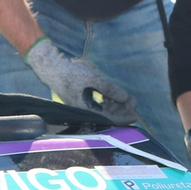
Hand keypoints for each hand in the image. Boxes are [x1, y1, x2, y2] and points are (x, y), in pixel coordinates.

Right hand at [23, 37, 139, 123]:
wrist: (55, 70)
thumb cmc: (72, 74)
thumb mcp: (93, 78)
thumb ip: (109, 88)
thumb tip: (124, 97)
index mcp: (87, 111)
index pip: (108, 119)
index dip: (123, 118)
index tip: (135, 116)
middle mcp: (86, 112)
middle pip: (108, 116)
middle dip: (122, 110)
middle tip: (133, 100)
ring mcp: (86, 108)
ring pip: (106, 111)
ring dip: (118, 106)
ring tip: (129, 98)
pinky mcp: (85, 102)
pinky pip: (100, 106)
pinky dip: (110, 102)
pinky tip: (117, 96)